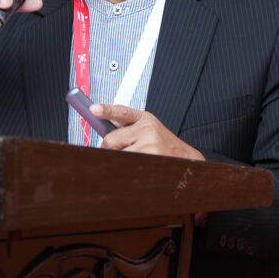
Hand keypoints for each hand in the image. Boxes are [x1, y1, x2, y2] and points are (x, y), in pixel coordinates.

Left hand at [91, 103, 205, 159]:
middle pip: (111, 139)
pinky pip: (125, 166)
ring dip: (118, 161)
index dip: (106, 110)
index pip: (121, 112)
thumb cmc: (161, 144)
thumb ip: (126, 127)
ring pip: (117, 155)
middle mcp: (147, 129)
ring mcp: (150, 145)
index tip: (93, 109)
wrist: (186, 158)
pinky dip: (126, 168)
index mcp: (144, 119)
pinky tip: (138, 168)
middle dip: (108, 149)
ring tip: (133, 160)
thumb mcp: (147, 129)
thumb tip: (100, 128)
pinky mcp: (151, 159)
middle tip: (114, 152)